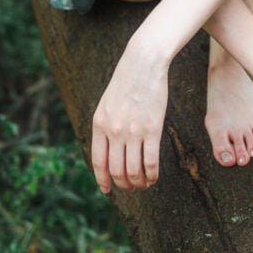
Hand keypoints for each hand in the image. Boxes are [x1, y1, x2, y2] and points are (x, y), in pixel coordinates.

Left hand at [91, 37, 168, 193]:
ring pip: (133, 171)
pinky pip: (151, 162)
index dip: (103, 180)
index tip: (107, 190)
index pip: (98, 162)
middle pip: (116, 170)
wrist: (143, 63)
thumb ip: (106, 126)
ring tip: (144, 184)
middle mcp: (114, 131)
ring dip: (138, 183)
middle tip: (131, 187)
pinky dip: (152, 175)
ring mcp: (133, 131)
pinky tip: (154, 177)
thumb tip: (109, 150)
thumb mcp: (107, 103)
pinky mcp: (152, 129)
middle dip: (123, 184)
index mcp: (100, 124)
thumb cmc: (127, 82)